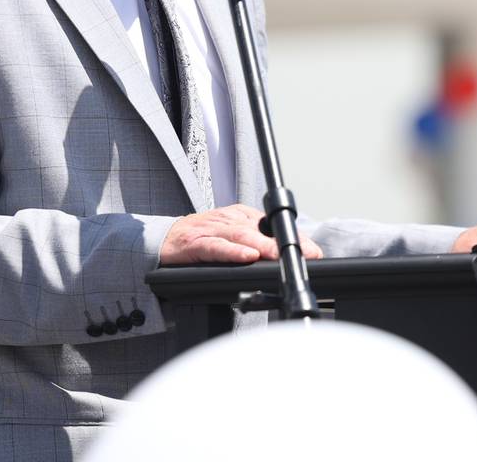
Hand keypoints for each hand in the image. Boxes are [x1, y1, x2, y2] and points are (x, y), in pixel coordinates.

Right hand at [160, 203, 324, 264]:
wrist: (162, 239)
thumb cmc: (199, 239)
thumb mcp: (231, 236)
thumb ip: (254, 244)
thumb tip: (282, 260)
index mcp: (240, 216)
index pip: (273, 225)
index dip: (295, 239)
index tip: (314, 252)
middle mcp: (229, 219)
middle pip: (261, 230)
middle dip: (287, 243)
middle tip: (307, 255)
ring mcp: (212, 230)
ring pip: (242, 237)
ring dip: (265, 247)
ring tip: (281, 256)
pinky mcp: (195, 244)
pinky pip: (216, 248)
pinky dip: (233, 252)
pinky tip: (248, 257)